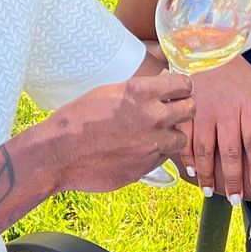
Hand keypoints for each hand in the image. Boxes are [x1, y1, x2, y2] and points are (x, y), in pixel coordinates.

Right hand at [42, 74, 194, 193]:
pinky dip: (156, 153)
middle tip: (174, 111)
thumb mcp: (108, 92)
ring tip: (153, 134)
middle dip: (183, 109)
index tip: (179, 91)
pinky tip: (137, 149)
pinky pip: (163, 158)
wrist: (60, 153)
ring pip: (180, 138)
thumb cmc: (79, 118)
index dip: (182, 87)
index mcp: (141, 92)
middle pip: (190, 109)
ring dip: (171, 135)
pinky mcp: (146, 167)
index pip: (183, 84)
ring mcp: (151, 144)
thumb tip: (161, 85)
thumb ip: (138, 90)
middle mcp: (152, 117)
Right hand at [176, 57, 250, 202]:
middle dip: (233, 179)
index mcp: (246, 105)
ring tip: (212, 192)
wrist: (204, 48)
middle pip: (230, 151)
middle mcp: (225, 111)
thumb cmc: (235, 69)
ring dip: (208, 174)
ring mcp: (202, 112)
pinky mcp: (185, 111)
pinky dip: (188, 157)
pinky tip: (193, 172)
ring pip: (205, 149)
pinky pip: (185, 139)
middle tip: (235, 199)